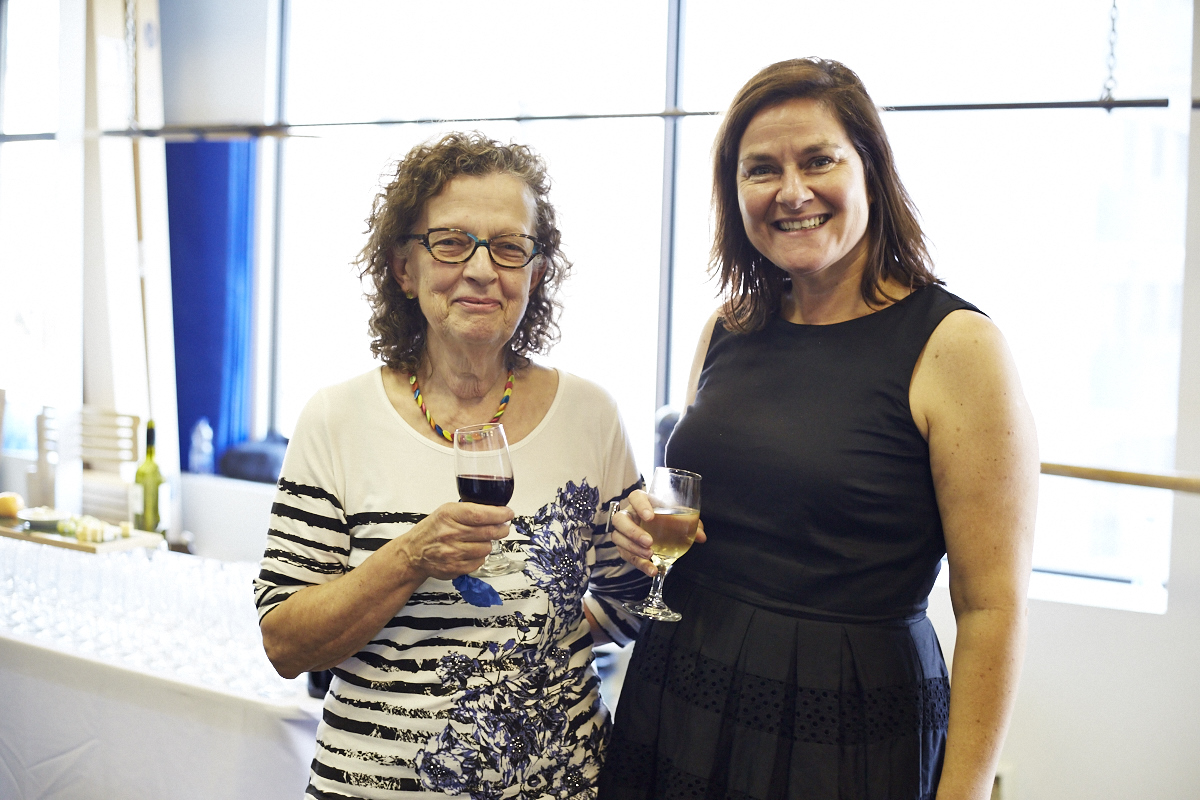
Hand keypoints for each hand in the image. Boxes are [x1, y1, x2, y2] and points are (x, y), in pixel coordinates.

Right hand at [397, 502, 512, 580]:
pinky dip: (479, 556)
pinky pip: (479, 562)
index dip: (499, 514)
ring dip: (488, 543)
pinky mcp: (455, 568)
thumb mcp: (447, 511)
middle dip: (501, 529)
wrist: (414, 552)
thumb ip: (470, 510)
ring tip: (479, 539)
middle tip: (503, 527)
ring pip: (486, 548)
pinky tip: (471, 551)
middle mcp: (450, 534)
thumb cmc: (433, 530)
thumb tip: (497, 511)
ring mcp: (452, 553)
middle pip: (488, 532)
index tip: (508, 513)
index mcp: (449, 515)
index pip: (480, 514)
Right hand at [610, 489, 705, 576]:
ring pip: (618, 538)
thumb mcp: (679, 517)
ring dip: (633, 548)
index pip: (635, 497)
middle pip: (620, 520)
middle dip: (633, 532)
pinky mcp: (624, 547)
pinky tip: (651, 569)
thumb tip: (701, 536)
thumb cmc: (667, 516)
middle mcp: (628, 515)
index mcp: (641, 501)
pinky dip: (639, 564)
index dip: (640, 506)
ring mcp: (623, 531)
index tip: (650, 517)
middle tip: (649, 542)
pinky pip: (626, 555)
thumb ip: (691, 524)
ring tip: (650, 555)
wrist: (659, 526)